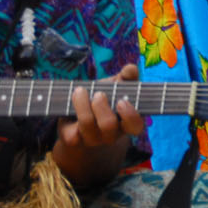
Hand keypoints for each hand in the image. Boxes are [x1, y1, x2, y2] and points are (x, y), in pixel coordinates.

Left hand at [52, 65, 144, 181]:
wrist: (79, 118)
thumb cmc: (104, 99)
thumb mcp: (116, 86)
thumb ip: (127, 76)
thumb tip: (131, 68)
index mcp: (126, 123)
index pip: (135, 126)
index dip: (130, 115)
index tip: (121, 101)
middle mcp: (111, 135)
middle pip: (108, 125)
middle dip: (101, 107)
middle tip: (98, 94)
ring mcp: (92, 139)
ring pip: (88, 124)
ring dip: (83, 103)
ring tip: (80, 91)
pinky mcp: (74, 139)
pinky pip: (72, 129)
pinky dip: (71, 109)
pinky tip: (73, 97)